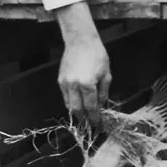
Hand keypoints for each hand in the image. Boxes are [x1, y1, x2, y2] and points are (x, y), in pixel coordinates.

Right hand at [55, 3, 111, 125]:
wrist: (81, 41)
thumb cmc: (97, 55)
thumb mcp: (106, 74)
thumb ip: (103, 92)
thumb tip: (101, 106)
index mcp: (87, 84)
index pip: (91, 107)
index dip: (95, 118)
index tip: (98, 124)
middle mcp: (74, 85)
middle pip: (77, 110)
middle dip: (84, 119)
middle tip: (90, 125)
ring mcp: (65, 83)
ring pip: (69, 105)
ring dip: (77, 113)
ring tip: (84, 117)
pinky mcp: (60, 80)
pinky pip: (65, 97)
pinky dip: (71, 103)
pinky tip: (78, 104)